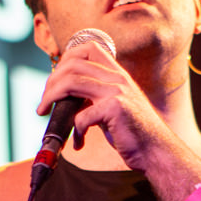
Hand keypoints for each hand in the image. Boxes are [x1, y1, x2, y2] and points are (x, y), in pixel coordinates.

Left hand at [37, 39, 178, 172]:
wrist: (156, 152)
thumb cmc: (133, 133)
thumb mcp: (114, 107)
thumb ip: (94, 97)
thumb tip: (65, 97)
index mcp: (118, 74)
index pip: (88, 48)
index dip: (66, 59)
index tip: (54, 79)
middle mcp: (118, 78)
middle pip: (73, 64)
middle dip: (51, 82)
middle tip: (44, 101)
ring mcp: (117, 92)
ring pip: (71, 83)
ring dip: (51, 98)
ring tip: (45, 112)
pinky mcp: (115, 109)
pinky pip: (81, 116)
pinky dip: (75, 131)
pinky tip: (79, 142)